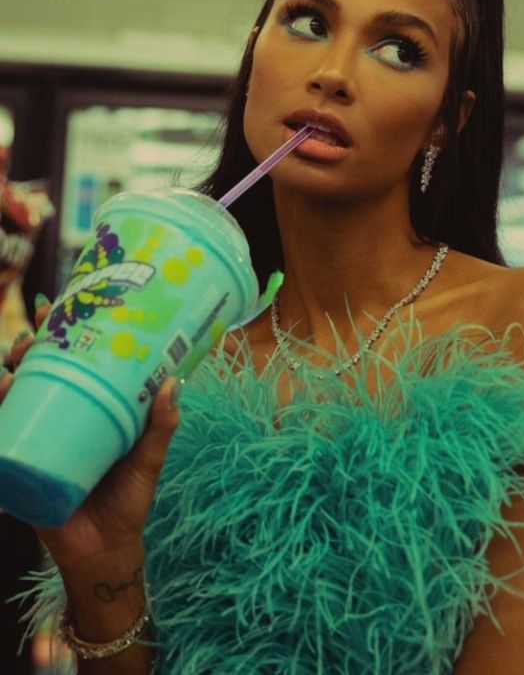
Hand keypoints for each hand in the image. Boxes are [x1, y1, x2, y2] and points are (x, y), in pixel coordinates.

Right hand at [0, 295, 180, 570]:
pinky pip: (3, 440)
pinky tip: (1, 396)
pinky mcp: (23, 470)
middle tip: (33, 335)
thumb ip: (162, 425)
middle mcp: (61, 421)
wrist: (106, 550)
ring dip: (7, 377)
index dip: (60, 334)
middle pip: (38, 375)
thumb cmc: (130, 499)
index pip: (72, 363)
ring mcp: (39, 443)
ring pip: (15, 401)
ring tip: (13, 365)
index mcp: (90, 411)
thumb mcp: (149, 457)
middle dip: (29, 350)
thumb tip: (174, 382)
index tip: (55, 306)